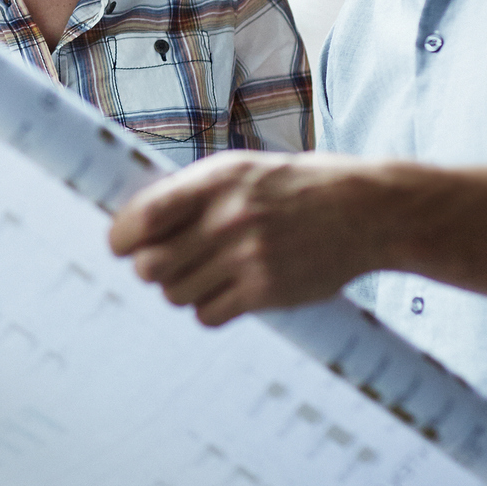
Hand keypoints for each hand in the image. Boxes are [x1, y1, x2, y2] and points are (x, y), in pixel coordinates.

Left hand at [108, 151, 396, 325]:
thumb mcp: (242, 170)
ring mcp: (249, 258)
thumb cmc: (294, 188)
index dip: (122, 237)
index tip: (122, 246)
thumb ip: (192, 192)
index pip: (145, 217)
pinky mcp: (267, 292)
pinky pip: (208, 315)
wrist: (365, 211)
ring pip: (176, 294)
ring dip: (180, 289)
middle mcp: (230, 218)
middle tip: (162, 265)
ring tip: (204, 274)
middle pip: (151, 265)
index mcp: (217, 180)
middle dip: (148, 269)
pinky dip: (208, 309)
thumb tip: (134, 224)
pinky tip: (226, 292)